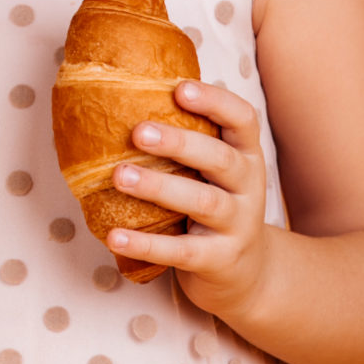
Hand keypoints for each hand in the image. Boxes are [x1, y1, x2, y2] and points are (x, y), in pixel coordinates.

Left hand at [105, 79, 277, 317]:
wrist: (247, 274)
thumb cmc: (217, 206)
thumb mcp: (215, 172)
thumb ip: (190, 141)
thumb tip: (127, 95)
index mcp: (247, 155)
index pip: (243, 120)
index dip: (215, 101)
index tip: (180, 89)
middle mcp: (249, 187)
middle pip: (220, 159)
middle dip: (179, 143)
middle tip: (138, 132)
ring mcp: (238, 225)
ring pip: (203, 203)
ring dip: (159, 188)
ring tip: (120, 176)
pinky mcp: (220, 260)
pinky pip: (182, 252)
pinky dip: (147, 244)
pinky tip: (115, 236)